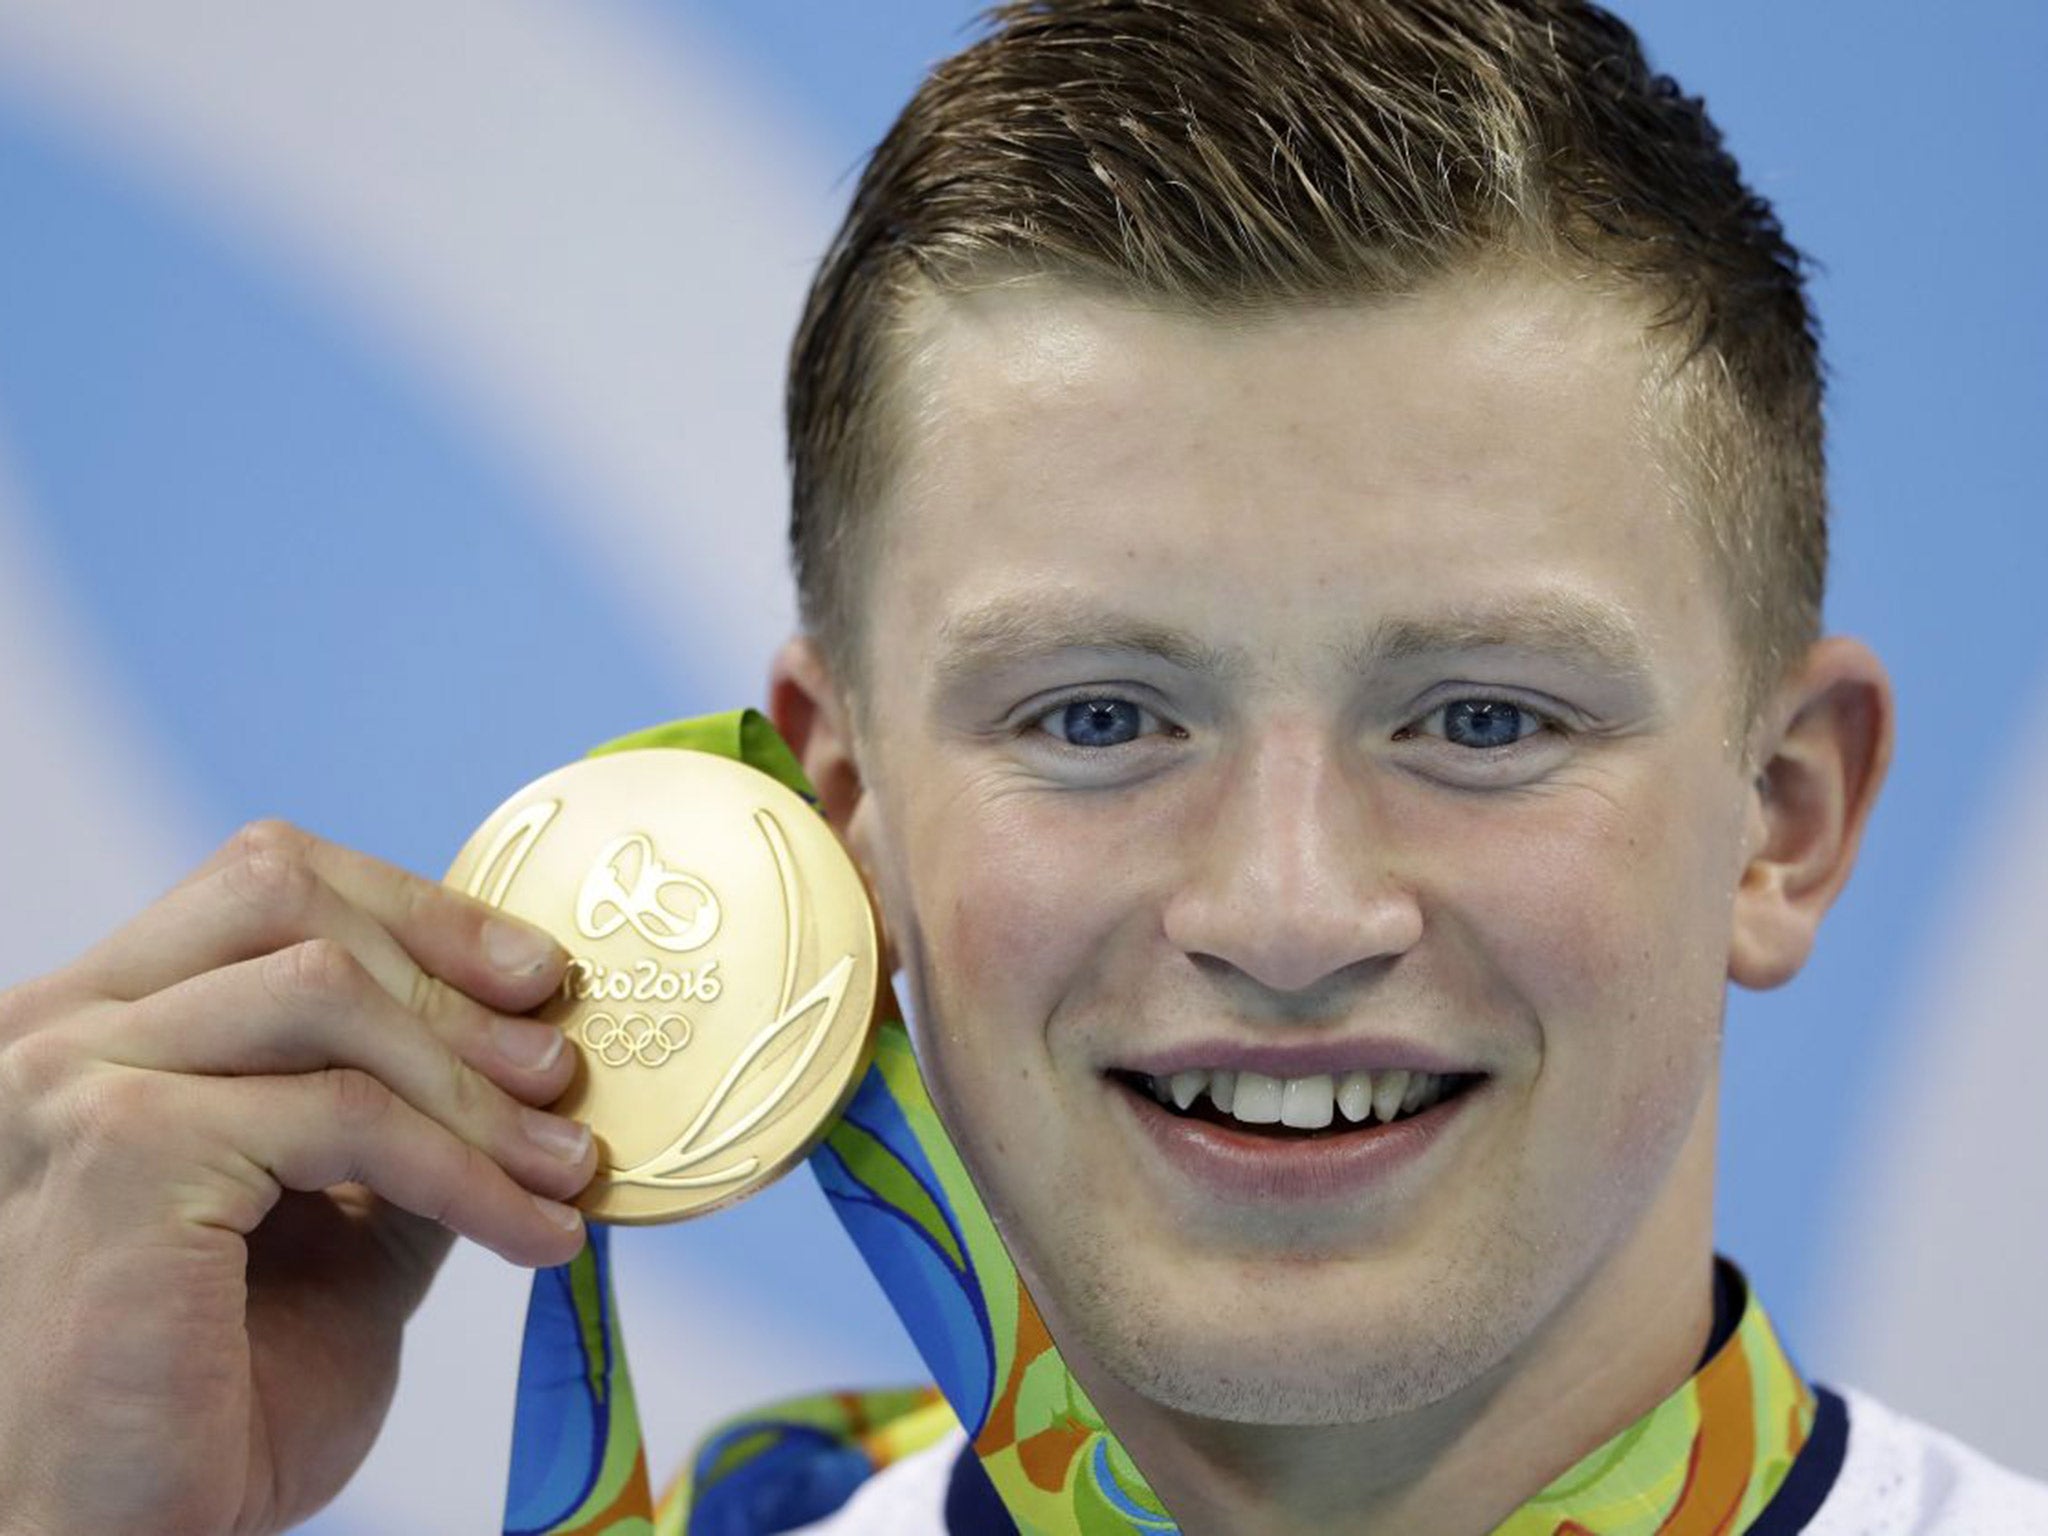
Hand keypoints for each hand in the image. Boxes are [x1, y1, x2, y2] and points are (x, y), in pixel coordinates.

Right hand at [0, 821, 595, 1535]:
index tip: (534, 973)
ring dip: (474, 1081)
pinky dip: (466, 1171)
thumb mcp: (338, 1219)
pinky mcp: (125, 1151)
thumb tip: (534, 1043)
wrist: (124, 1532)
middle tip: (562, 1066)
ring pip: (329, 997)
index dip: (418, 908)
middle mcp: (69, 1026)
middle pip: (288, 898)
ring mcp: (81, 1078)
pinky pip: (344, 1116)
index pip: (267, 880)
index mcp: (108, 1019)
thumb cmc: (219, 1389)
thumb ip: (399, 1116)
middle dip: (453, 972)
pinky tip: (534, 1235)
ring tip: (565, 1164)